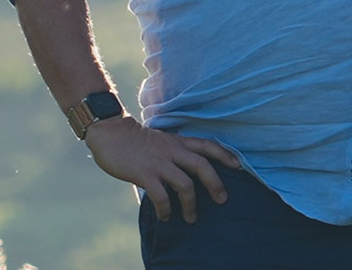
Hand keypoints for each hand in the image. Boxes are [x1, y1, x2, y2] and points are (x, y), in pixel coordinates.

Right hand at [84, 115, 239, 222]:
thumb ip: (176, 151)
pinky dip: (166, 209)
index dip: (225, 154)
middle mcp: (173, 150)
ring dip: (191, 204)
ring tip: (191, 217)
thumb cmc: (137, 140)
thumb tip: (188, 168)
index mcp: (179, 141)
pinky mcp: (144, 174)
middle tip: (222, 199)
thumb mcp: (163, 140)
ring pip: (185, 184)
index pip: (207, 145)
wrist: (112, 134)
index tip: (239, 166)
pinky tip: (166, 216)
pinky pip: (161, 196)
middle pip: (202, 165)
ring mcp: (159, 162)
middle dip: (215, 183)